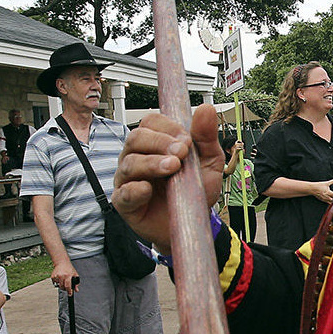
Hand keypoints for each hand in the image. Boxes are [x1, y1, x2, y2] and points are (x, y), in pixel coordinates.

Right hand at [52, 261, 78, 293]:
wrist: (62, 262)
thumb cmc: (69, 268)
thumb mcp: (75, 274)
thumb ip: (76, 283)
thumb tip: (76, 290)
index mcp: (68, 275)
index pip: (68, 286)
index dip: (69, 291)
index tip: (70, 294)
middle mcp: (62, 276)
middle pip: (63, 287)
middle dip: (65, 289)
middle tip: (67, 287)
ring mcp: (57, 276)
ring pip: (59, 286)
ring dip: (61, 286)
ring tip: (63, 281)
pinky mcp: (52, 276)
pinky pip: (55, 283)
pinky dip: (57, 283)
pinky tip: (60, 279)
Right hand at [113, 104, 224, 250]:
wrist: (192, 224)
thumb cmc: (195, 191)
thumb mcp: (209, 162)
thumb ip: (206, 137)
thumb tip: (206, 109)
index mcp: (156, 144)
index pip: (151, 122)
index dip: (168, 127)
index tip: (187, 140)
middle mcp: (138, 157)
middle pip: (136, 138)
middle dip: (160, 142)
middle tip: (181, 154)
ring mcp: (129, 179)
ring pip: (129, 162)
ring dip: (152, 163)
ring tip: (172, 168)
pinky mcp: (125, 203)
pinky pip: (123, 192)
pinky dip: (135, 189)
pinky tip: (148, 189)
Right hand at [311, 179, 332, 202]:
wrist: (312, 188)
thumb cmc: (319, 185)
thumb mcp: (327, 183)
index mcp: (328, 192)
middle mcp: (326, 196)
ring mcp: (324, 198)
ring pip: (330, 201)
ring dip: (332, 201)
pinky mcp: (321, 199)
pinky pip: (326, 202)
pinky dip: (328, 202)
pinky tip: (330, 202)